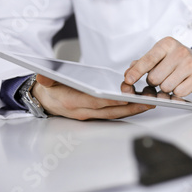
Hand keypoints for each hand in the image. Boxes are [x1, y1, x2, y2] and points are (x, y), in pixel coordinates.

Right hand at [32, 75, 154, 120]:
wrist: (44, 101)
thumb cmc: (49, 90)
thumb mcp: (45, 82)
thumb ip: (46, 79)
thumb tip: (43, 77)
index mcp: (72, 102)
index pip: (96, 102)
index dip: (112, 100)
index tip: (127, 97)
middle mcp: (83, 111)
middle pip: (111, 110)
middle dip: (130, 107)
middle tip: (148, 101)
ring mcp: (89, 115)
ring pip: (114, 113)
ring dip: (132, 109)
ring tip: (149, 102)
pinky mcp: (94, 115)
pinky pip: (112, 113)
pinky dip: (125, 110)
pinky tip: (138, 104)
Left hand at [124, 37, 191, 96]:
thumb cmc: (177, 59)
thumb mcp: (159, 56)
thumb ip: (142, 63)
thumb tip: (128, 73)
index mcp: (167, 44)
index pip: (149, 59)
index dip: (137, 71)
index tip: (128, 80)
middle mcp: (180, 51)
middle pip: (155, 77)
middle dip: (154, 81)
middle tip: (162, 76)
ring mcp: (191, 64)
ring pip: (166, 87)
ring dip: (165, 88)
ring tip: (172, 80)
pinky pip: (179, 92)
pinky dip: (177, 92)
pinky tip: (181, 84)